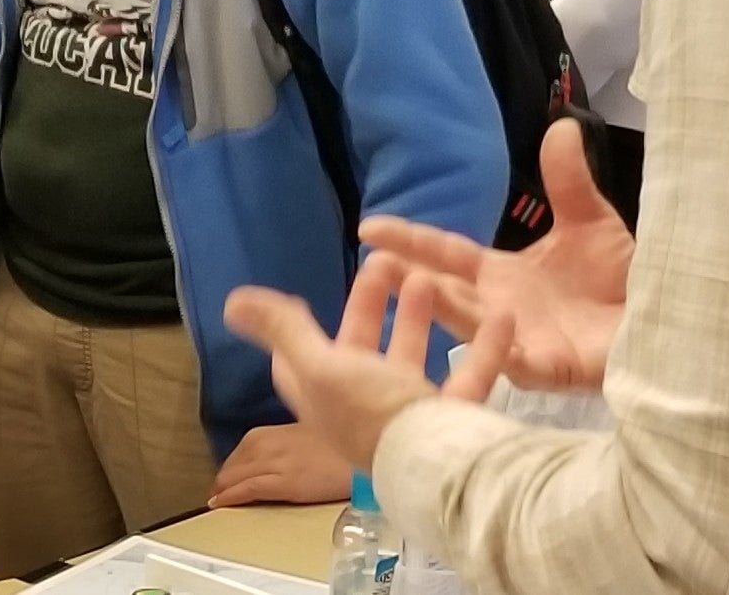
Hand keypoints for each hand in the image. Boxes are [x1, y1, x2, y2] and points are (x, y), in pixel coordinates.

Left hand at [208, 421, 350, 508]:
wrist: (366, 450)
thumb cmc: (342, 444)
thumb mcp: (311, 434)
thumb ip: (292, 441)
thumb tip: (285, 454)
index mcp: (275, 430)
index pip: (244, 447)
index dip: (233, 464)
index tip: (226, 474)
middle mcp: (271, 442)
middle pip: (236, 462)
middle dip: (224, 477)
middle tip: (217, 491)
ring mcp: (276, 461)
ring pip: (238, 475)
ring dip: (223, 488)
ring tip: (216, 499)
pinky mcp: (284, 482)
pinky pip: (249, 489)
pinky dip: (231, 496)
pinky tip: (220, 503)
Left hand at [225, 252, 511, 475]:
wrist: (441, 467)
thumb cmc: (373, 413)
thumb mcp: (322, 366)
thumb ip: (284, 331)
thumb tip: (230, 303)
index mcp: (327, 398)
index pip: (298, 365)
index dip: (295, 331)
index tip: (302, 298)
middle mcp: (365, 406)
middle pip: (361, 349)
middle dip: (370, 305)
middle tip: (386, 263)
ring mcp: (412, 414)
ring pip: (412, 358)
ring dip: (420, 318)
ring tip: (430, 277)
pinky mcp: (455, 418)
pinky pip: (470, 376)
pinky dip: (484, 346)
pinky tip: (498, 314)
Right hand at [358, 118, 631, 391]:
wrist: (667, 322)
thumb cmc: (621, 281)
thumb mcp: (590, 223)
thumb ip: (568, 182)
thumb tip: (560, 125)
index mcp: (501, 276)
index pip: (447, 255)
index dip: (410, 239)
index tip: (369, 227)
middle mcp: (499, 309)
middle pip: (445, 291)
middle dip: (409, 279)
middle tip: (373, 265)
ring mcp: (519, 341)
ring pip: (471, 325)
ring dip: (444, 308)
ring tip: (415, 289)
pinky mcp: (549, 368)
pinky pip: (517, 359)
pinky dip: (501, 345)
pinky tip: (489, 327)